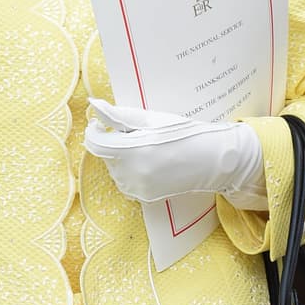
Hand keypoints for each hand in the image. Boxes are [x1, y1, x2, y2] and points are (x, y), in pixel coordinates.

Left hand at [84, 101, 266, 205]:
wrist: (209, 159)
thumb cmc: (182, 133)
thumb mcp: (150, 119)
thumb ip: (119, 115)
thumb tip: (95, 106)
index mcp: (131, 150)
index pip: (95, 143)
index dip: (95, 131)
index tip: (101, 124)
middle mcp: (131, 173)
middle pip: (105, 155)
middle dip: (114, 144)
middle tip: (139, 136)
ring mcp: (136, 188)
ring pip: (114, 169)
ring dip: (122, 158)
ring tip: (148, 150)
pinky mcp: (143, 198)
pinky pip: (126, 182)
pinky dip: (131, 171)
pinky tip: (151, 163)